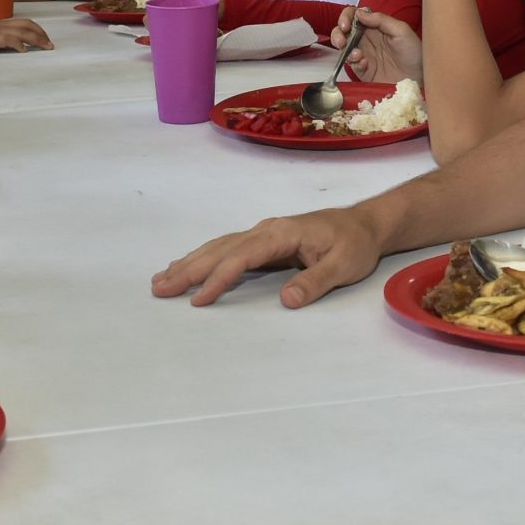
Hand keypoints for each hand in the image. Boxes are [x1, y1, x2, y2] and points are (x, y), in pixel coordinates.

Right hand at [154, 208, 388, 308]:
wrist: (365, 224)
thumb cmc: (356, 245)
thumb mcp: (344, 266)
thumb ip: (315, 282)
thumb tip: (286, 299)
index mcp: (282, 233)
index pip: (243, 256)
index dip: (220, 278)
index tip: (200, 299)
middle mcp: (267, 230)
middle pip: (221, 249)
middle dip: (189, 269)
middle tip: (159, 288)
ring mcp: (264, 234)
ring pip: (219, 247)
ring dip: (190, 263)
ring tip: (162, 279)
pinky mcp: (264, 242)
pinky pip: (227, 250)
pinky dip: (204, 259)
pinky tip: (189, 267)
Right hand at [332, 6, 422, 85]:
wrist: (421, 79)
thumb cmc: (415, 53)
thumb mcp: (402, 31)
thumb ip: (381, 20)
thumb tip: (359, 13)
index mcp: (375, 26)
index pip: (355, 16)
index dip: (346, 17)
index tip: (346, 25)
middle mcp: (367, 39)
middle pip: (343, 31)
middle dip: (337, 34)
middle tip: (342, 41)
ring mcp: (364, 55)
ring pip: (343, 48)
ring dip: (344, 49)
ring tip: (356, 54)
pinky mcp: (364, 72)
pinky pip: (352, 66)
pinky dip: (355, 63)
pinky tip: (365, 64)